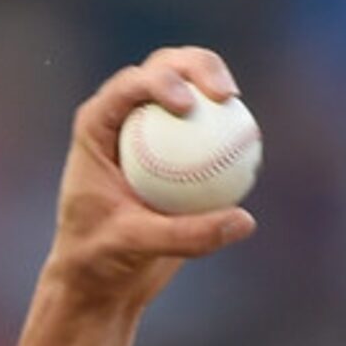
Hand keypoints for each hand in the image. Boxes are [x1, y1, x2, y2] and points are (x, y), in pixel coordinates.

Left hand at [47, 47, 254, 310]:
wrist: (100, 278)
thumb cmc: (100, 260)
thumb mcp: (135, 246)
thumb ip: (185, 235)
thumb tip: (243, 221)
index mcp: (95, 127)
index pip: (128, 87)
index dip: (161, 82)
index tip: (188, 106)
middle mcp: (122, 118)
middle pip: (164, 68)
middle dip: (197, 66)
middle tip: (226, 95)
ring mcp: (151, 127)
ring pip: (191, 88)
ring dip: (218, 85)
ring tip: (237, 106)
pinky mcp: (177, 146)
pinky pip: (208, 127)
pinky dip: (228, 128)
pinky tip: (250, 140)